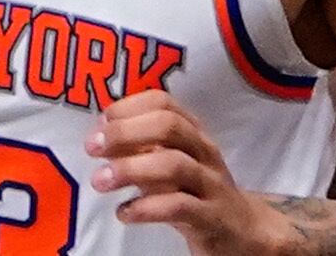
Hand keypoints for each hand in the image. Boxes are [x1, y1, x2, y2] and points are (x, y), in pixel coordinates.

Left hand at [89, 90, 292, 255]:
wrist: (243, 232)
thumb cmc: (196, 191)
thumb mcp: (170, 164)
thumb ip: (141, 148)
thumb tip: (100, 136)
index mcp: (193, 132)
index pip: (163, 103)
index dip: (128, 107)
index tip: (100, 122)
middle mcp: (204, 152)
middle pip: (169, 127)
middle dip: (125, 133)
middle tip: (92, 148)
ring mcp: (212, 184)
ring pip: (174, 164)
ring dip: (131, 170)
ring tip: (101, 180)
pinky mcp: (212, 218)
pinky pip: (180, 206)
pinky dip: (147, 207)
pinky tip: (124, 212)